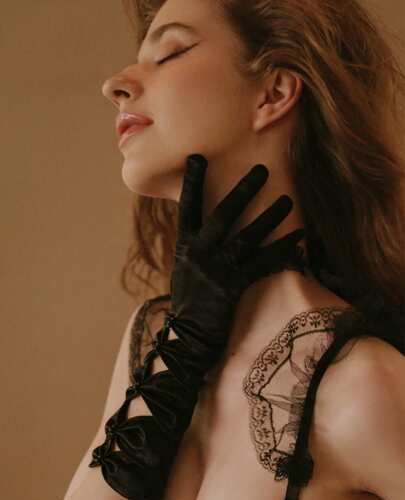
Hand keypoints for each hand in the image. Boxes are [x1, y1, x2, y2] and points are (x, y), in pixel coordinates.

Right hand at [158, 154, 305, 381]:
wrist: (187, 338)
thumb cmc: (188, 303)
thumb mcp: (183, 270)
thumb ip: (194, 248)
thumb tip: (205, 228)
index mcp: (184, 246)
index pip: (188, 207)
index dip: (193, 182)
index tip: (198, 157)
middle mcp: (198, 253)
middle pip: (223, 215)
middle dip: (242, 191)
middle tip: (261, 171)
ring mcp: (215, 269)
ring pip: (247, 237)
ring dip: (269, 217)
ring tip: (288, 201)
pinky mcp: (231, 287)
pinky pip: (261, 263)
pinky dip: (281, 250)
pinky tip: (298, 239)